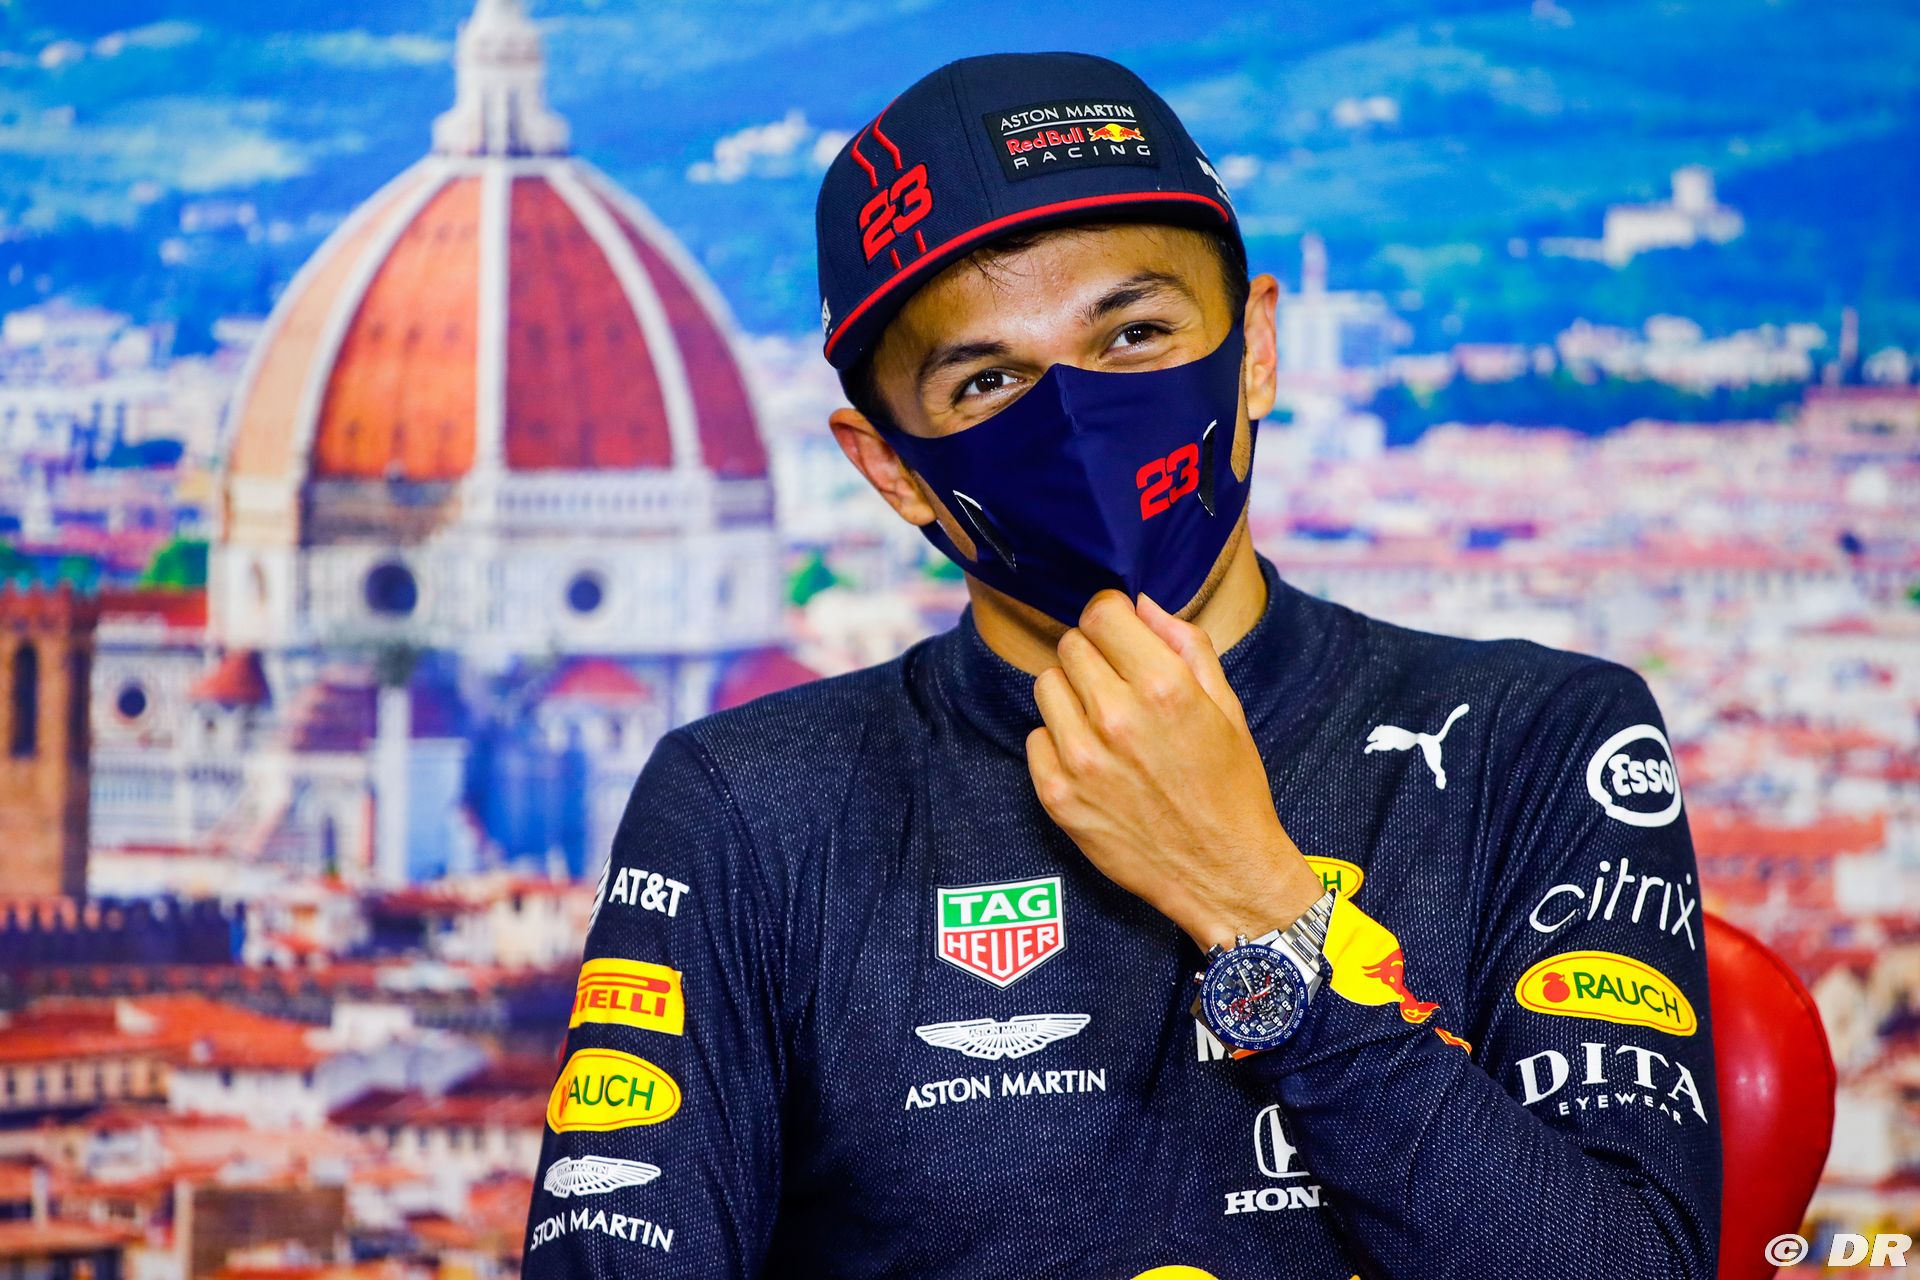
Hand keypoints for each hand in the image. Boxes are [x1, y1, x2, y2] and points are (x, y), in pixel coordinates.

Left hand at [1025, 589, 1325, 951]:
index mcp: (1163, 686)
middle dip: (1095, 655)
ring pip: (1046, 685)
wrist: (1222, 871)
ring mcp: (1081, 758)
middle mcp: (1117, 717)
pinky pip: (1036, 738)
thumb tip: (1141, 603)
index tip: (1119, 631)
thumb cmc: (1230, 787)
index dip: (1111, 616)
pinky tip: (1094, 761)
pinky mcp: (1057, 795)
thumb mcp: (1225, 706)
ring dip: (1072, 695)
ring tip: (1106, 724)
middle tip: (1120, 686)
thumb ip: (1184, 644)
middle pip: (1071, 645)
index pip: (1101, 612)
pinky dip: (1059, 742)